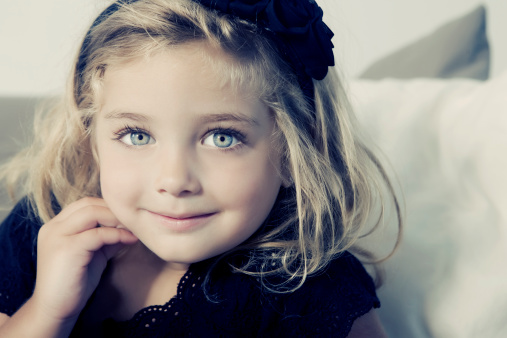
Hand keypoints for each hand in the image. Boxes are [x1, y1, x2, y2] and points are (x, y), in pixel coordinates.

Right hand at [31, 197, 137, 324]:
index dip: (109, 207)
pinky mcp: (66, 249)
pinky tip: (131, 240)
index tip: (129, 217)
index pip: (85, 204)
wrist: (56, 310)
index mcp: (57, 226)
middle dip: (114, 210)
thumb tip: (130, 227)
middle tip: (134, 220)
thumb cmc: (75, 283)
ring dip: (117, 219)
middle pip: (88, 204)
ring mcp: (57, 236)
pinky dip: (117, 234)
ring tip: (133, 228)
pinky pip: (97, 234)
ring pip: (92, 212)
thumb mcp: (94, 254)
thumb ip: (108, 238)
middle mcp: (53, 227)